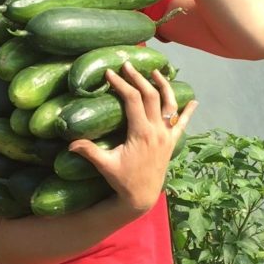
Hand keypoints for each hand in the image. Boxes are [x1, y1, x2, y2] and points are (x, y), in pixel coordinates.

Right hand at [67, 64, 197, 214]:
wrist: (142, 197)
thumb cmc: (122, 181)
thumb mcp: (105, 165)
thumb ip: (88, 151)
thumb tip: (69, 143)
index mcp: (141, 132)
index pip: (133, 99)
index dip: (121, 84)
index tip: (110, 73)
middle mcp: (157, 131)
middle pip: (151, 95)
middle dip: (139, 78)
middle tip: (127, 65)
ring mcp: (167, 136)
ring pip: (170, 104)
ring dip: (163, 86)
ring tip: (155, 72)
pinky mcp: (171, 143)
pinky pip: (183, 124)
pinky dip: (188, 112)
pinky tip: (194, 101)